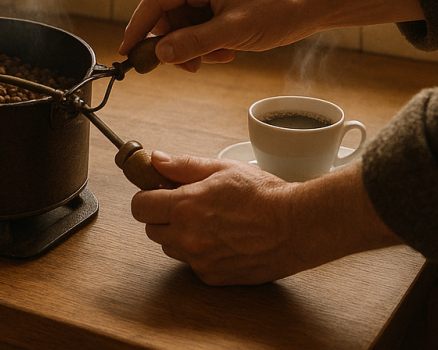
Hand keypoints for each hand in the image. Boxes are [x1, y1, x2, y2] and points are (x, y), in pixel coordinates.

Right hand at [119, 0, 317, 70]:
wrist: (309, 8)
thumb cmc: (277, 10)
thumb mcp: (233, 31)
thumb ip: (195, 42)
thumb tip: (161, 53)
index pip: (156, 0)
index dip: (138, 26)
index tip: (128, 50)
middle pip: (168, 18)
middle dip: (174, 45)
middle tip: (185, 66)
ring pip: (183, 29)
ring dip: (194, 49)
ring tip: (218, 57)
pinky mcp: (219, 10)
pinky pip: (199, 32)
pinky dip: (207, 47)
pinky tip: (227, 53)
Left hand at [131, 152, 304, 284]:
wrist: (297, 227)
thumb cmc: (266, 196)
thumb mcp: (223, 169)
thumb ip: (184, 166)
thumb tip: (158, 160)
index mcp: (186, 206)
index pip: (140, 207)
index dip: (147, 198)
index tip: (157, 194)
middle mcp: (188, 236)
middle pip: (152, 230)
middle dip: (163, 217)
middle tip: (187, 207)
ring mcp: (200, 260)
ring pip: (170, 248)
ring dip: (180, 237)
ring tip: (209, 223)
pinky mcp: (213, 277)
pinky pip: (192, 264)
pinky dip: (200, 254)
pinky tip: (222, 240)